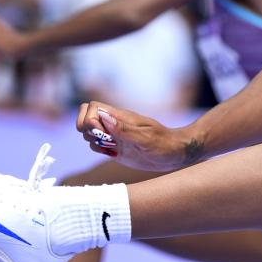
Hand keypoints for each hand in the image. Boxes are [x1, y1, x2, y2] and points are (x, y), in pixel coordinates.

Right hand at [76, 101, 201, 171]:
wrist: (175, 153)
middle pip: (86, 117)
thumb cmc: (164, 144)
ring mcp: (114, 135)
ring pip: (88, 132)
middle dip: (86, 129)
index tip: (101, 132)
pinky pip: (96, 145)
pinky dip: (98, 150)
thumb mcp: (146, 138)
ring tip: (111, 148)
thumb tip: (104, 117)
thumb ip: (124, 130)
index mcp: (120, 117)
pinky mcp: (116, 148)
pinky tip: (113, 154)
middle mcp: (114, 124)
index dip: (89, 119)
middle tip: (103, 141)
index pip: (92, 107)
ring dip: (92, 141)